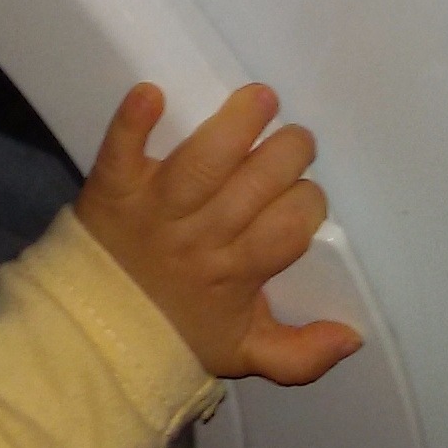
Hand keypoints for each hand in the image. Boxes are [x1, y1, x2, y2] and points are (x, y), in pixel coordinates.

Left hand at [75, 82, 362, 385]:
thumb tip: (354, 337)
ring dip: (236, 123)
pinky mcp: (113, 185)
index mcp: (234, 272)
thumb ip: (302, 354)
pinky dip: (134, 120)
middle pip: (257, 184)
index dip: (307, 204)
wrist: (93, 332)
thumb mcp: (243, 352)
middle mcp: (199, 236)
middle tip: (291, 142)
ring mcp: (154, 207)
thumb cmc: (177, 331)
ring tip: (260, 99)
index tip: (303, 195)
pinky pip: (121, 148)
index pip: (288, 228)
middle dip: (287, 153)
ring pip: (203, 160)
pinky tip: (153, 93)